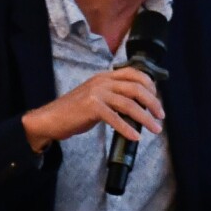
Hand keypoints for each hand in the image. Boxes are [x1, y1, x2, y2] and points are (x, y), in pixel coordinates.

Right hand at [20, 68, 164, 152]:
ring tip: (154, 129)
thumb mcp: (97, 96)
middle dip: (152, 103)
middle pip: (136, 89)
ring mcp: (96, 93)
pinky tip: (135, 137)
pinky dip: (127, 128)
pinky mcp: (91, 108)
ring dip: (145, 118)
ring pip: (129, 104)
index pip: (134, 74)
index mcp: (105, 77)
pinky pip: (115, 118)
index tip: (156, 99)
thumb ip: (114, 95)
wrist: (50, 118)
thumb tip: (138, 106)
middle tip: (160, 116)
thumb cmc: (75, 110)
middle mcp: (102, 81)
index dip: (150, 86)